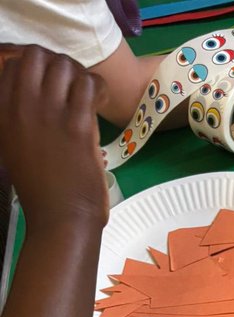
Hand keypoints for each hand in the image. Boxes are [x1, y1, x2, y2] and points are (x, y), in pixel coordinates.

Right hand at [0, 46, 108, 231]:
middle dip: (57, 63)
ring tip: (88, 95)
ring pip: (63, 65)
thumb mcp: (15, 149)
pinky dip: (98, 87)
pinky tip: (99, 102)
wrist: (60, 219)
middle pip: (36, 56)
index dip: (36, 67)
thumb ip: (18, 120)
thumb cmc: (42, 192)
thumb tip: (39, 98)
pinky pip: (88, 84)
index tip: (52, 84)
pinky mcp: (76, 125)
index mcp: (3, 113)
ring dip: (80, 75)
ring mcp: (48, 114)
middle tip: (72, 85)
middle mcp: (20, 107)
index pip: (13, 65)